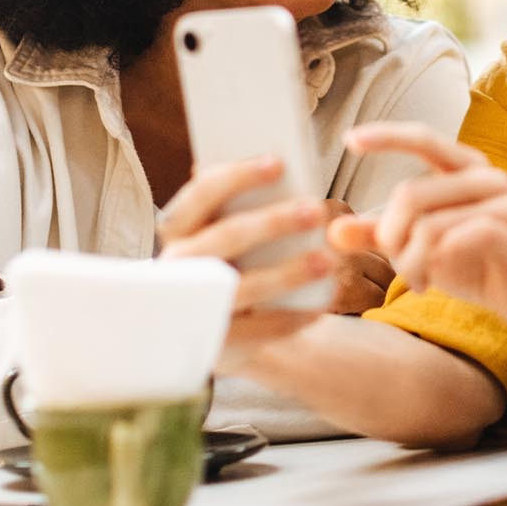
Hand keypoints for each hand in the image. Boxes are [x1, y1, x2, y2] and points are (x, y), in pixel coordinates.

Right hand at [157, 157, 334, 344]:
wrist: (213, 328)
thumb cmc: (231, 264)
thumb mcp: (228, 234)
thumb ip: (244, 207)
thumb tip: (281, 167)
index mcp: (181, 231)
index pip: (201, 194)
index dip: (237, 176)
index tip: (278, 162)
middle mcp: (179, 267)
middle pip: (225, 238)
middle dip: (272, 222)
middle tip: (316, 209)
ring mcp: (194, 307)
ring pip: (242, 287)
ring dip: (288, 273)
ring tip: (327, 261)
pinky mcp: (215, 342)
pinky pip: (258, 331)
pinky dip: (291, 319)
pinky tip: (321, 308)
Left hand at [332, 122, 506, 333]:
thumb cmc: (479, 265)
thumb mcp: (423, 248)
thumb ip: (383, 236)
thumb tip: (334, 231)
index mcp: (467, 169)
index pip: (424, 139)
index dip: (387, 136)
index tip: (349, 140)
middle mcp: (488, 178)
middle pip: (411, 195)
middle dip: (390, 237)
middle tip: (396, 264)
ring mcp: (506, 203)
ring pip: (429, 226)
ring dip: (410, 262)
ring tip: (417, 281)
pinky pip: (457, 241)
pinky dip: (435, 265)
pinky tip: (436, 282)